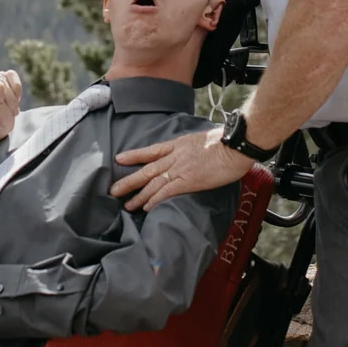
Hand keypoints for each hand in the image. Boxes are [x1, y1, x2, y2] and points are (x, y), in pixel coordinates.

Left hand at [112, 127, 251, 211]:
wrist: (234, 145)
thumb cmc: (225, 142)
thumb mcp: (203, 138)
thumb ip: (193, 147)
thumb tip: (192, 152)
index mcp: (178, 144)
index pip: (151, 150)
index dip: (134, 155)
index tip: (120, 158)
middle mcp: (175, 156)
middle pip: (146, 169)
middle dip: (129, 181)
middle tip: (113, 190)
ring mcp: (180, 169)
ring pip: (153, 183)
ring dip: (138, 195)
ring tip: (126, 205)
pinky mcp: (188, 181)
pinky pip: (166, 191)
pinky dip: (154, 199)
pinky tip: (146, 207)